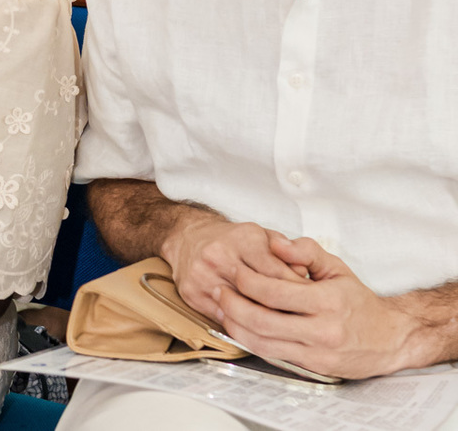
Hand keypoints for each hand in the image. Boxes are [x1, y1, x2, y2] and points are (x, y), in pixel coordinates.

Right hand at [161, 214, 309, 318]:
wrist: (189, 238)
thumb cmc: (233, 239)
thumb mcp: (264, 236)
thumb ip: (288, 253)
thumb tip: (304, 278)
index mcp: (243, 239)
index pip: (278, 274)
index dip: (298, 292)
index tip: (311, 304)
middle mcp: (219, 256)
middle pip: (259, 295)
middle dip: (283, 309)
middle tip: (301, 320)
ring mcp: (203, 276)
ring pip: (241, 310)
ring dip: (263, 320)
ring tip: (282, 327)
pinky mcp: (192, 294)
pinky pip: (224, 317)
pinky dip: (242, 324)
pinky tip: (256, 327)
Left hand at [214, 236, 416, 377]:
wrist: (389, 339)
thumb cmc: (358, 301)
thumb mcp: (337, 268)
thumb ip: (306, 251)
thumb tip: (276, 242)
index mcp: (328, 300)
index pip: (273, 292)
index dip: (246, 281)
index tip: (234, 271)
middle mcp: (323, 328)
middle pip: (261, 319)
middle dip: (232, 304)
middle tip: (219, 291)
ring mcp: (317, 351)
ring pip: (262, 341)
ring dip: (235, 325)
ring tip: (222, 308)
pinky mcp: (314, 366)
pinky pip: (272, 354)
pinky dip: (250, 340)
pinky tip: (239, 326)